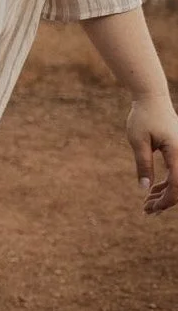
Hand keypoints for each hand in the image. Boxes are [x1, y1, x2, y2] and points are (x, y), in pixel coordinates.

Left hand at [127, 95, 177, 214]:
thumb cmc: (143, 117)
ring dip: (163, 194)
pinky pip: (175, 173)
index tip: (151, 208)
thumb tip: (144, 189)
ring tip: (146, 205)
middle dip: (164, 201)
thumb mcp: (138, 141)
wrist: (152, 99)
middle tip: (146, 211)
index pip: (176, 184)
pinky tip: (151, 191)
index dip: (166, 200)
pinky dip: (165, 184)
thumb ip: (143, 164)